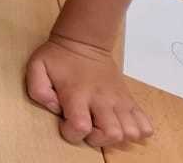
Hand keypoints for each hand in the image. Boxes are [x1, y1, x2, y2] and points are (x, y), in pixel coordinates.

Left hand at [26, 35, 154, 147]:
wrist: (85, 42)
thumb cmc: (59, 57)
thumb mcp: (36, 67)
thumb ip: (38, 90)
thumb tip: (54, 108)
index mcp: (77, 93)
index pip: (80, 126)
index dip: (71, 133)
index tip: (65, 123)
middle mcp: (102, 99)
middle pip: (112, 134)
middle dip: (97, 139)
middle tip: (87, 127)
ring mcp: (119, 100)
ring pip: (131, 132)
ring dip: (117, 136)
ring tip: (102, 125)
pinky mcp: (130, 100)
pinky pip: (145, 125)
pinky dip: (137, 131)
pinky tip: (121, 124)